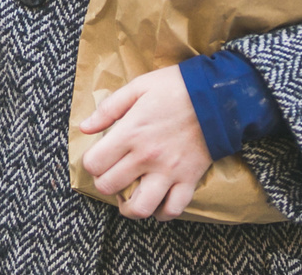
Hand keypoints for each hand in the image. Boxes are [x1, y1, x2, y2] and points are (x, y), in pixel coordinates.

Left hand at [78, 65, 211, 221]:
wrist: (217, 96)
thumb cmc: (176, 88)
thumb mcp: (138, 87)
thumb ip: (109, 109)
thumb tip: (84, 127)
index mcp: (131, 132)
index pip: (95, 163)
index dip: (91, 163)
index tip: (98, 158)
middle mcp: (146, 157)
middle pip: (110, 187)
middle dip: (104, 184)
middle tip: (111, 176)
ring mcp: (169, 172)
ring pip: (140, 207)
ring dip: (129, 208)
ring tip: (128, 198)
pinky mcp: (189, 180)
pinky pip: (173, 209)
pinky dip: (162, 213)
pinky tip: (157, 202)